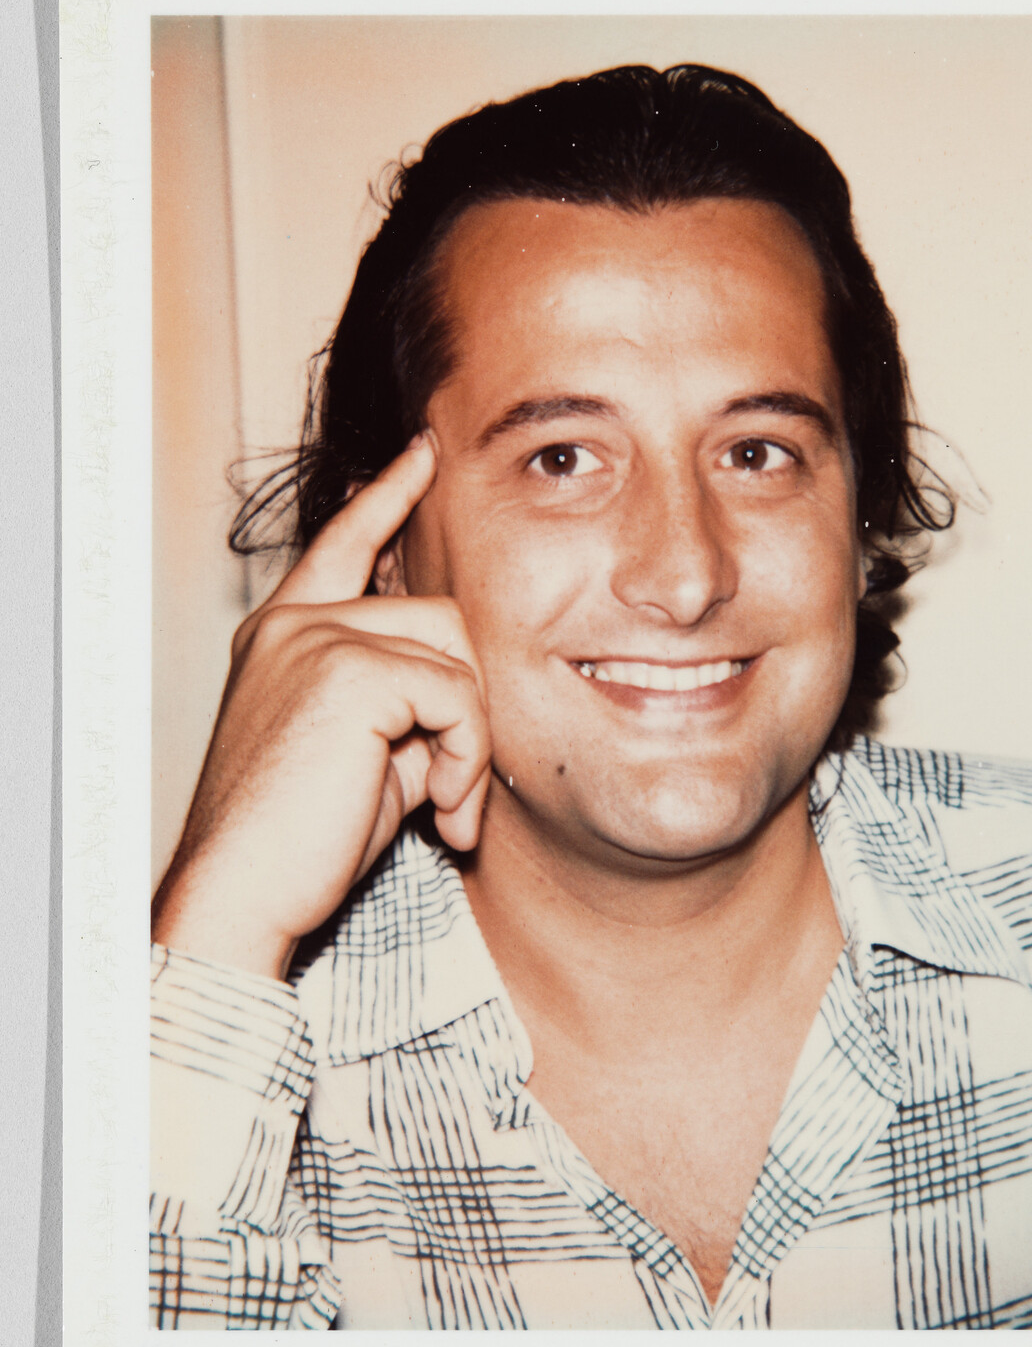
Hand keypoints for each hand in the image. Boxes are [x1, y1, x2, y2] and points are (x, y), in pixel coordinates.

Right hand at [151, 433, 490, 980]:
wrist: (244, 892)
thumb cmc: (300, 841)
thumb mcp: (363, 756)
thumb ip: (408, 704)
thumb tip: (467, 692)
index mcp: (286, 635)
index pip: (343, 545)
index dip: (387, 499)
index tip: (422, 453)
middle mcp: (296, 623)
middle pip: (443, 617)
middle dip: (468, 709)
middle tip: (456, 794)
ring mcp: (317, 638)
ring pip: (458, 657)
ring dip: (471, 743)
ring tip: (446, 811)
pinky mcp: (349, 669)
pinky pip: (457, 696)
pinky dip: (468, 759)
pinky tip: (441, 815)